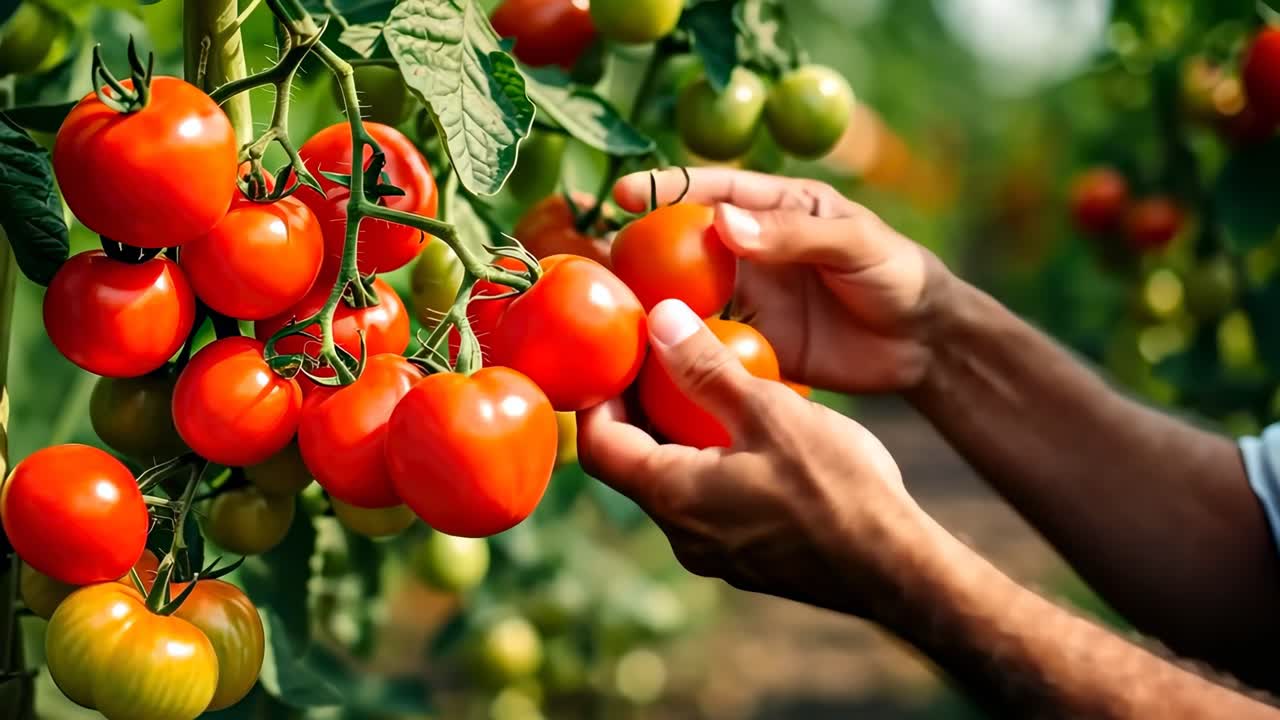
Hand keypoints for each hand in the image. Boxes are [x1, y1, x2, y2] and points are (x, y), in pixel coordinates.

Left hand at [578, 299, 928, 615]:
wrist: (900, 569)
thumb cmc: (838, 488)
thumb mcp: (771, 412)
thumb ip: (708, 368)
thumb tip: (661, 320)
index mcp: (673, 496)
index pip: (599, 445)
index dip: (597, 398)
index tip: (617, 358)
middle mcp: (681, 534)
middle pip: (632, 464)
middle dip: (638, 410)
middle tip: (660, 359)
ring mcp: (716, 553)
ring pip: (674, 485)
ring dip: (678, 436)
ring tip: (706, 386)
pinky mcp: (749, 560)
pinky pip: (710, 505)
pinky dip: (711, 464)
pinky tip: (749, 433)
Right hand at [613, 168, 954, 392]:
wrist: (922, 342)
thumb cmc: (896, 274)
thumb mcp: (854, 243)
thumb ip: (793, 234)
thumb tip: (723, 225)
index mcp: (773, 209)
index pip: (710, 191)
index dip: (665, 189)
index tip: (622, 194)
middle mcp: (750, 250)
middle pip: (682, 244)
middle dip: (638, 249)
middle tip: (596, 259)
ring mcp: (747, 297)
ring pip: (686, 294)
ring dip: (650, 300)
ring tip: (607, 310)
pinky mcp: (751, 341)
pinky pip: (706, 341)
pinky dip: (677, 346)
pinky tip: (646, 357)